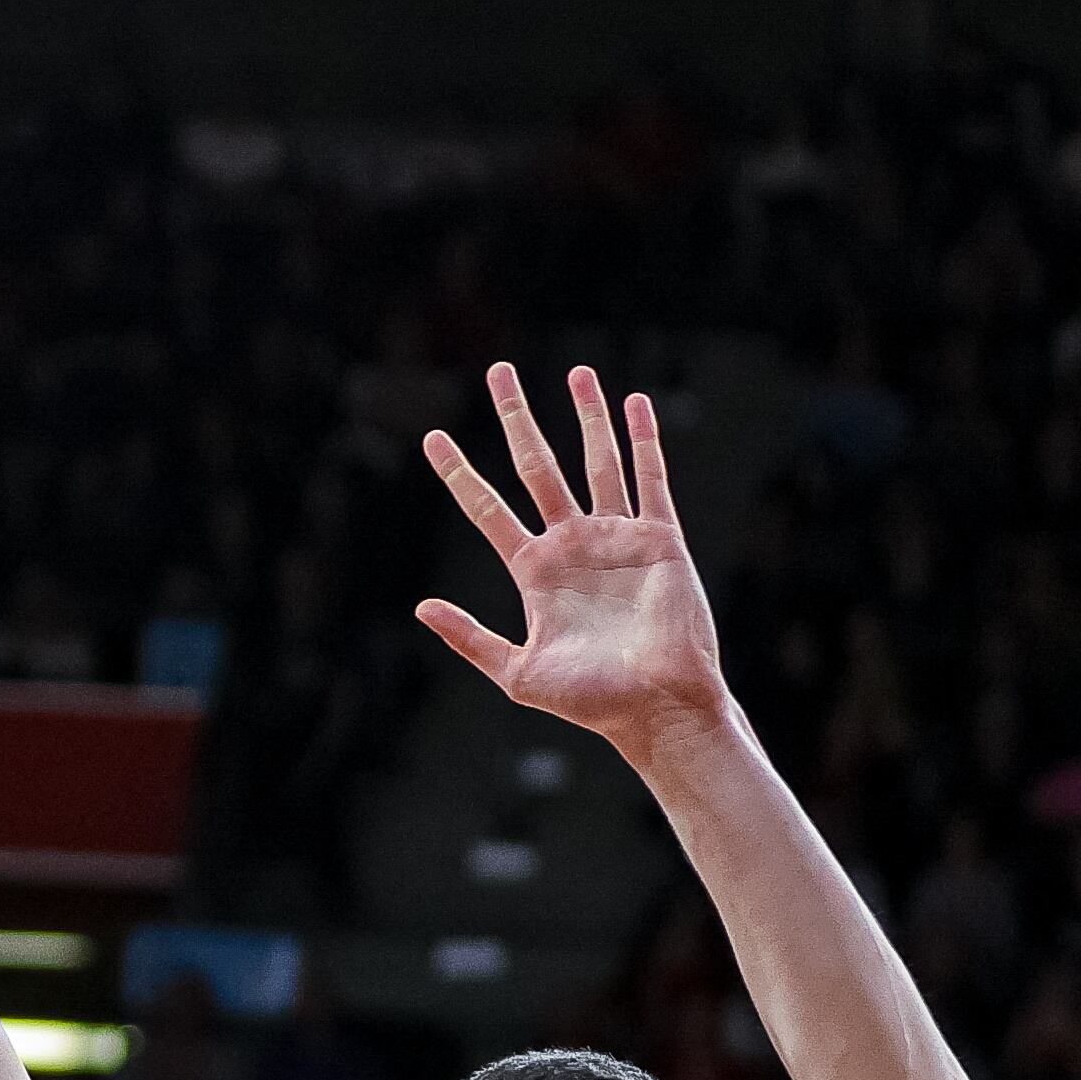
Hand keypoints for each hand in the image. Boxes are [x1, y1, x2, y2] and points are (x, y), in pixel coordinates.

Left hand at [418, 365, 730, 764]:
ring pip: (596, 461)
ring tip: (576, 371)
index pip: (486, 509)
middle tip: (499, 371)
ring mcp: (616, 538)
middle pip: (538, 467)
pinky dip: (643, 441)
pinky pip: (650, 479)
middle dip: (517, 419)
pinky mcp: (659, 540)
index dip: (459, 473)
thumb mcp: (517, 672)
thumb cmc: (591, 701)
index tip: (433, 437)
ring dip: (587, 415)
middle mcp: (572, 545)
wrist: (656, 708)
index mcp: (534, 572)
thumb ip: (470, 639)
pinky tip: (634, 404)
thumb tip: (421, 608)